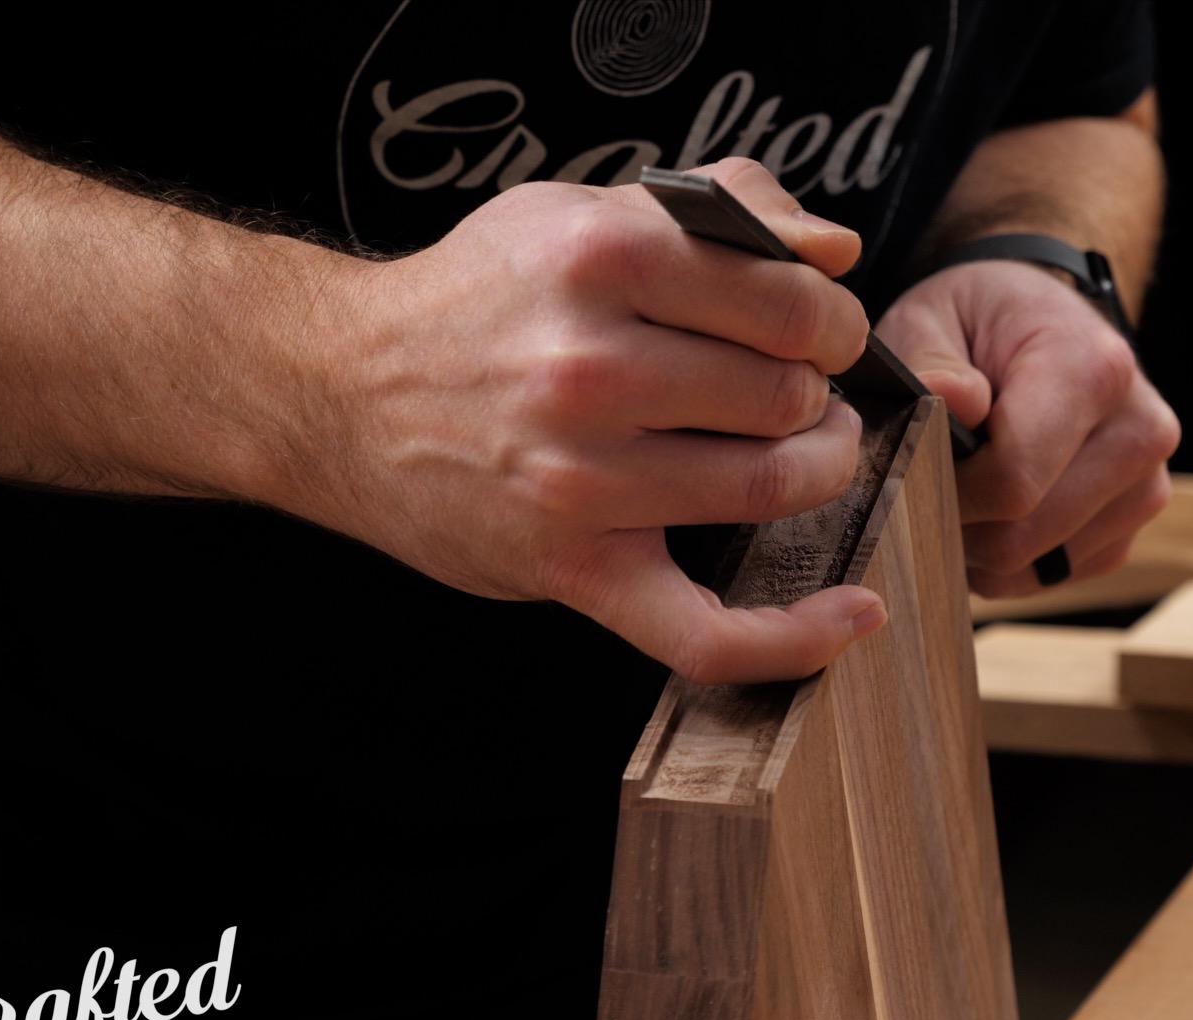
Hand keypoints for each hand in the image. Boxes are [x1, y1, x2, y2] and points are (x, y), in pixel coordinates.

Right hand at [301, 159, 885, 683]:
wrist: (337, 391)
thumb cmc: (475, 301)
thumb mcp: (580, 212)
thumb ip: (717, 208)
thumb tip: (834, 252)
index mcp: (602, 260)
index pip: (789, 301)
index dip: (833, 321)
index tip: (822, 332)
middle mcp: (590, 369)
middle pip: (787, 396)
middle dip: (822, 394)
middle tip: (805, 392)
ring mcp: (580, 479)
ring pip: (770, 488)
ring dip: (818, 471)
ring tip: (805, 452)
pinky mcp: (570, 567)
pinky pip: (704, 633)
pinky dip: (794, 637)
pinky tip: (855, 613)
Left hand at [874, 259, 1179, 595]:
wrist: (1038, 325)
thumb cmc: (978, 323)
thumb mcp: (933, 319)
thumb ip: (930, 362)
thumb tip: (949, 401)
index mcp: (1095, 369)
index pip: (1014, 479)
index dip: (945, 492)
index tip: (912, 469)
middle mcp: (1139, 430)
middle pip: (1023, 536)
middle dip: (956, 526)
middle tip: (921, 488)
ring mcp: (1146, 484)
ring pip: (1035, 566)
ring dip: (978, 549)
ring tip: (958, 493)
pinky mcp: (1132, 524)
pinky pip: (1054, 575)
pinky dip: (1009, 561)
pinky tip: (992, 511)